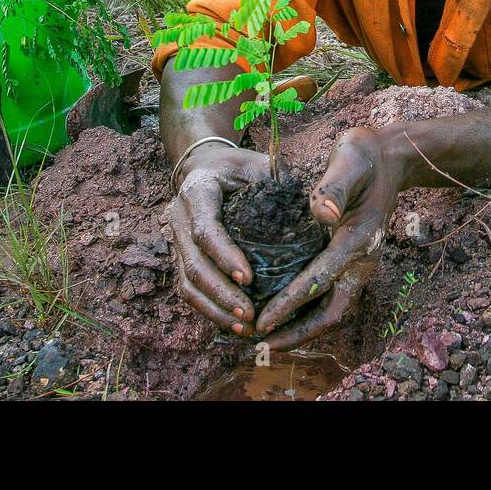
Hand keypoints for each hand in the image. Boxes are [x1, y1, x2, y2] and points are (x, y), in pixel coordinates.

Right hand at [169, 142, 269, 335]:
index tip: (249, 279)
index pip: (206, 229)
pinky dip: (210, 308)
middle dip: (221, 294)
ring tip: (245, 327)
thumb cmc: (238, 166)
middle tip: (250, 315)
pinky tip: (233, 323)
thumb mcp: (258, 163)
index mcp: (198, 192)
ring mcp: (177, 241)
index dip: (225, 256)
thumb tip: (313, 208)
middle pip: (193, 265)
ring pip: (187, 284)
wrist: (205, 166)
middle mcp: (180, 219)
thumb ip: (278, 180)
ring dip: (214, 309)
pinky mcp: (182, 257)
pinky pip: (190, 289)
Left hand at [256, 126, 404, 348]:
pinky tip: (282, 313)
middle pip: (332, 312)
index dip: (290, 304)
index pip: (320, 280)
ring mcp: (358, 262)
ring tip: (268, 339)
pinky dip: (307, 310)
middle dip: (298, 332)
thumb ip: (334, 188)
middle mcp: (361, 259)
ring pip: (332, 309)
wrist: (390, 156)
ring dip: (302, 327)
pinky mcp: (351, 259)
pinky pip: (329, 295)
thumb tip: (322, 213)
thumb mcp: (349, 161)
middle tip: (262, 344)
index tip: (263, 322)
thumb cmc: (364, 155)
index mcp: (357, 239)